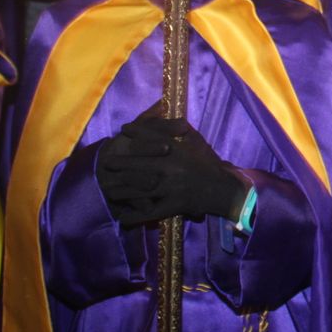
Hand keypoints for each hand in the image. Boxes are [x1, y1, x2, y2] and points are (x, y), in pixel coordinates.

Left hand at [97, 115, 249, 226]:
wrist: (225, 189)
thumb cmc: (210, 164)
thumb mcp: (198, 142)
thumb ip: (181, 130)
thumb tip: (166, 113)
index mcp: (178, 150)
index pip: (153, 138)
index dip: (136, 133)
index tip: (123, 129)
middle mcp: (171, 167)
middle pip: (140, 164)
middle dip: (121, 163)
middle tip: (106, 162)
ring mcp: (171, 187)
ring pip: (140, 189)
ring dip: (122, 189)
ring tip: (108, 188)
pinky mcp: (173, 205)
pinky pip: (150, 212)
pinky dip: (135, 216)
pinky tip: (122, 218)